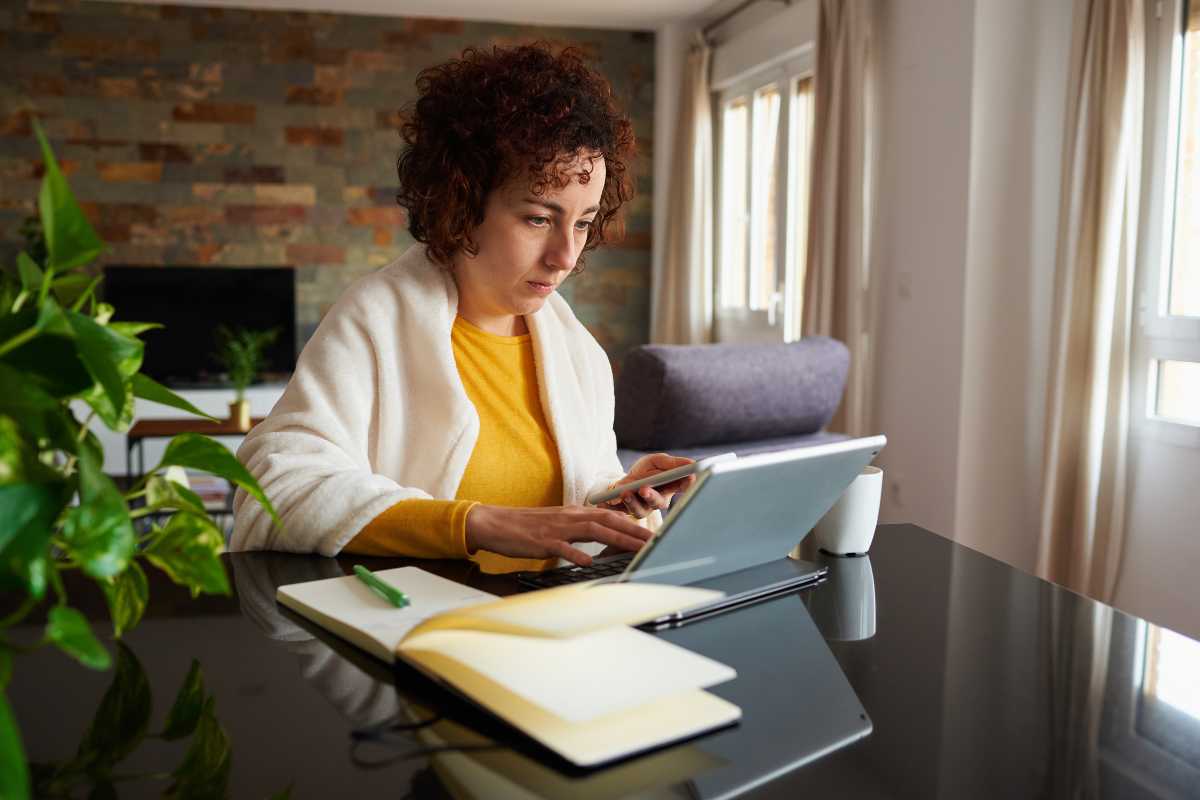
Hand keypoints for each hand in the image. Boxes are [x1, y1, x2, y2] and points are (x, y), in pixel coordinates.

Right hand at [464, 504, 654, 566]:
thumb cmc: (527, 527)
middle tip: (655, 541)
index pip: (610, 516)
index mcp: (574, 513)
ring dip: (618, 538)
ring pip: (593, 530)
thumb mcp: (557, 524)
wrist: (496, 523)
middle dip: (634, 531)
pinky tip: (589, 562)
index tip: (652, 534)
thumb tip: (601, 535)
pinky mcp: (542, 541)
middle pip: (609, 520)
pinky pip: (562, 547)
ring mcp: (557, 528)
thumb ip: (579, 529)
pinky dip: (577, 554)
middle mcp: (570, 517)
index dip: (633, 524)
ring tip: (636, 548)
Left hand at [599, 453, 696, 518]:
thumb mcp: (658, 461)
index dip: (687, 486)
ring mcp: (641, 508)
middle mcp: (657, 502)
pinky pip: (620, 511)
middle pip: (658, 503)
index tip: (689, 478)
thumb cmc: (646, 470)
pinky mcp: (625, 510)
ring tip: (625, 493)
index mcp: (670, 489)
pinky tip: (608, 500)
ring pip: (639, 510)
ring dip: (632, 502)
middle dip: (651, 497)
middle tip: (644, 490)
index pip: (683, 489)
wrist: (624, 479)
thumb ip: (672, 463)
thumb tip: (692, 463)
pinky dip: (615, 505)